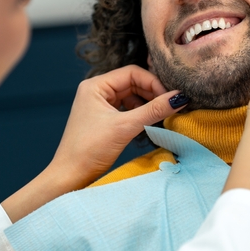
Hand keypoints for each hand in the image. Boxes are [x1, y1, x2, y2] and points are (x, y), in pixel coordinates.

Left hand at [2, 65, 185, 221]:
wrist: (70, 177)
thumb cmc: (89, 150)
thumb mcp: (125, 127)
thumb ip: (153, 110)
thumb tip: (180, 97)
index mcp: (95, 85)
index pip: (132, 73)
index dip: (153, 83)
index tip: (170, 98)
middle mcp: (96, 91)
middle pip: (133, 83)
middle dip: (152, 94)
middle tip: (170, 106)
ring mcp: (100, 105)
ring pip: (132, 96)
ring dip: (148, 104)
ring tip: (162, 115)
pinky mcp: (104, 119)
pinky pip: (127, 109)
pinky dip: (140, 113)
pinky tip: (149, 122)